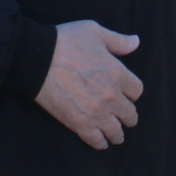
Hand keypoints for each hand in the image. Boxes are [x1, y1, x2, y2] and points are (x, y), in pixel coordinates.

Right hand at [37, 18, 143, 148]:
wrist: (38, 59)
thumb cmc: (66, 41)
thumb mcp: (95, 32)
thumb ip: (118, 41)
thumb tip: (136, 42)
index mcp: (117, 73)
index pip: (137, 91)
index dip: (132, 93)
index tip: (127, 95)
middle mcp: (111, 95)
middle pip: (130, 113)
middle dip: (129, 116)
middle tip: (126, 119)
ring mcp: (96, 112)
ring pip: (116, 131)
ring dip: (118, 134)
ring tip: (117, 136)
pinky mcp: (79, 123)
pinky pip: (96, 140)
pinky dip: (100, 143)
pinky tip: (101, 142)